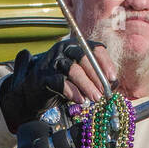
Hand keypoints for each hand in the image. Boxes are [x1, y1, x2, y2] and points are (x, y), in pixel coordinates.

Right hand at [0, 40, 117, 132]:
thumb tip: (114, 84)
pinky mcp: (44, 76)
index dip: (105, 62)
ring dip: (87, 85)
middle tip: (104, 92)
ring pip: (73, 69)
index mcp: (76, 47)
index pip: (94, 48)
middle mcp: (64, 49)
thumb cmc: (64, 84)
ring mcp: (53, 61)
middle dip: (97, 76)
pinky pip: (60, 82)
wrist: (34, 94)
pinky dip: (72, 91)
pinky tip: (80, 100)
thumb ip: (97, 79)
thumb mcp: (83, 79)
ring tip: (95, 98)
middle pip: (84, 57)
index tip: (113, 78)